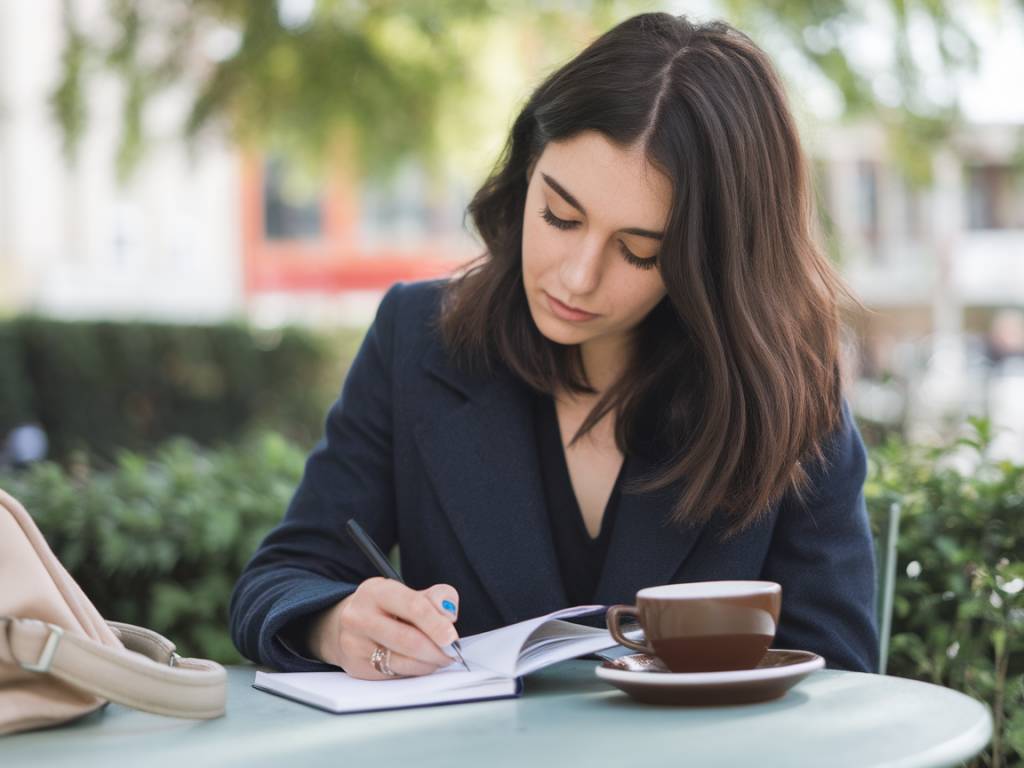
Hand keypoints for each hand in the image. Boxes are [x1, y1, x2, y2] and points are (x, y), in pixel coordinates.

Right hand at [309, 577, 460, 679]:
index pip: (413, 606)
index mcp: (375, 591)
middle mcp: (359, 616)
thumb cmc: (387, 608)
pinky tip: (419, 662)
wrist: (349, 624)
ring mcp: (354, 644)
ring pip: (404, 662)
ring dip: (429, 664)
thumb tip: (449, 614)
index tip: (452, 638)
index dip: (436, 624)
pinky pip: (395, 675)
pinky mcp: (356, 667)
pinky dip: (415, 671)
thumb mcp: (408, 592)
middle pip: (409, 640)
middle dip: (437, 650)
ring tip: (438, 658)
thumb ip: (436, 598)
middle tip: (452, 653)